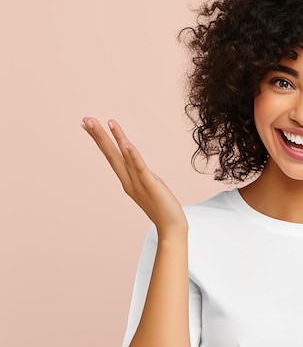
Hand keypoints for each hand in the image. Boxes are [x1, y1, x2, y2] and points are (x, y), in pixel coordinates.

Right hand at [82, 117, 187, 235]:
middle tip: (85, 119)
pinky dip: (133, 156)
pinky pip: (140, 168)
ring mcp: (138, 183)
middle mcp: (128, 180)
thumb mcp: (148, 186)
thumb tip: (137, 166)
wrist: (171, 227)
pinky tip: (127, 144)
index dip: (100, 140)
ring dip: (114, 139)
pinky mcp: (151, 185)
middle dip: (99, 136)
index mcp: (127, 180)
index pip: (111, 156)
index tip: (88, 125)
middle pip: (111, 154)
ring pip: (123, 157)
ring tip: (105, 122)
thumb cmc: (162, 207)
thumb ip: (140, 174)